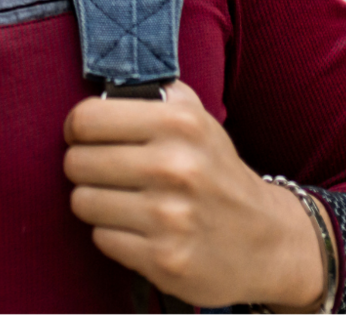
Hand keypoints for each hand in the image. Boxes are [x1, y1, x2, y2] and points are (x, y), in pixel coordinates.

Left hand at [65, 83, 327, 310]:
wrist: (269, 243)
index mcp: (181, 123)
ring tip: (123, 202)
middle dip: (85, 169)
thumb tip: (105, 85)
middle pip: (77, 162)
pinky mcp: (164, 260)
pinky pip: (102, 238)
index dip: (78, 129)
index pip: (86, 118)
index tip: (87, 138)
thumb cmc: (218, 175)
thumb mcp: (198, 121)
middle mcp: (176, 167)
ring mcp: (170, 217)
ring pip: (83, 202)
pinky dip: (113, 235)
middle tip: (107, 174)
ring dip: (96, 204)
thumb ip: (154, 96)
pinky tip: (139, 230)